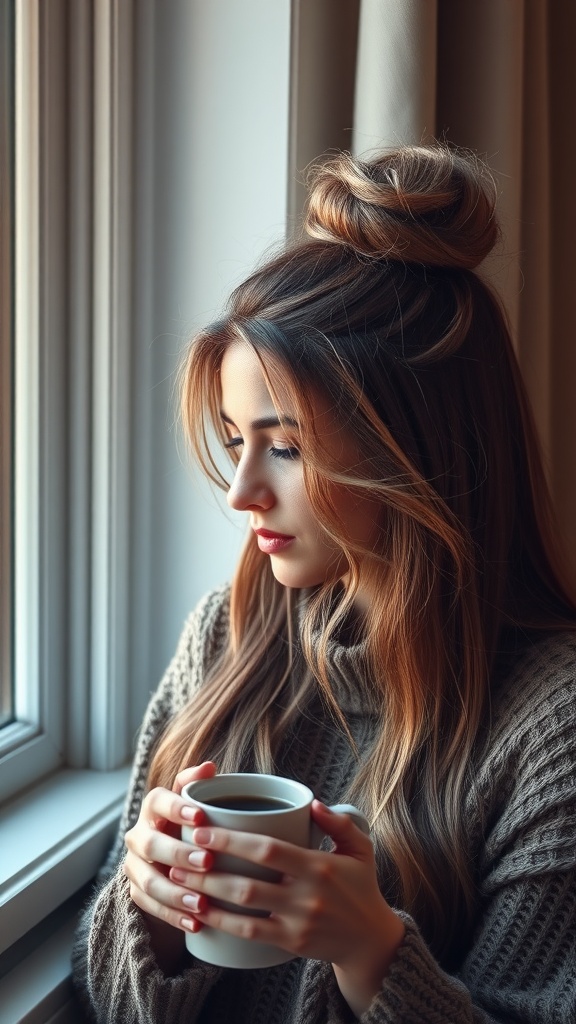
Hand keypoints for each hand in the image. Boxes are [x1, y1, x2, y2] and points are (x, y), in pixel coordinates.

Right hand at [123, 761, 216, 944]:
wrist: (170, 857)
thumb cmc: (191, 824)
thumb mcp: (195, 803)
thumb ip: (198, 786)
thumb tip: (210, 767)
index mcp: (153, 808)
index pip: (157, 801)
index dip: (176, 808)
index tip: (200, 817)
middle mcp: (138, 834)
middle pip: (150, 843)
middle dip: (178, 853)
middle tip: (207, 862)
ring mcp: (134, 865)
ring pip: (148, 880)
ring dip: (175, 892)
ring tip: (201, 903)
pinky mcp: (135, 892)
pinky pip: (150, 907)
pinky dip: (173, 916)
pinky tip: (195, 923)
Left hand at [169, 800, 404, 1013]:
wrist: (371, 939)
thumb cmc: (361, 885)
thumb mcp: (360, 848)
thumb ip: (338, 822)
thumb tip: (312, 803)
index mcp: (318, 865)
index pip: (267, 849)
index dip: (231, 840)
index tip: (202, 829)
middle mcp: (306, 894)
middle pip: (247, 880)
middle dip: (208, 868)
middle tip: (179, 854)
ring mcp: (297, 921)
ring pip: (244, 908)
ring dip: (208, 893)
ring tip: (179, 878)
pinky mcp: (291, 942)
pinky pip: (250, 933)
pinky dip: (222, 922)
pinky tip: (200, 912)